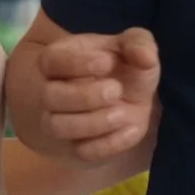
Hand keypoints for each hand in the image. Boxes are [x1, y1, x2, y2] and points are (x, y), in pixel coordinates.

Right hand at [36, 27, 160, 162]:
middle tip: (116, 90)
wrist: (130, 99)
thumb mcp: (135, 45)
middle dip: (85, 96)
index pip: (51, 61)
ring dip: (92, 123)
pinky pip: (82, 151)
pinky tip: (131, 129)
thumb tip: (143, 56)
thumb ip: (139, 43)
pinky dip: (108, 144)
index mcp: (61, 59)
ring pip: (58, 127)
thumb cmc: (124, 66)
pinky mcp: (77, 146)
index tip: (108, 61)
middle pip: (50, 97)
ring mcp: (61, 121)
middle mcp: (53, 91)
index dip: (76, 63)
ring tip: (122, 113)